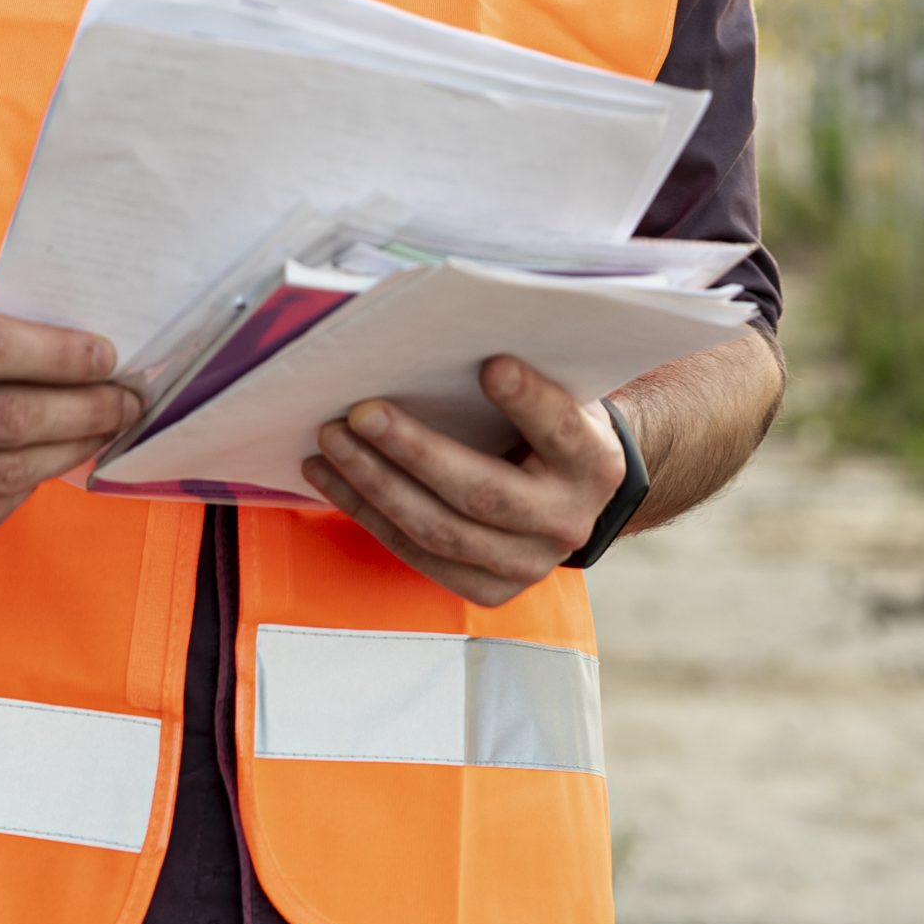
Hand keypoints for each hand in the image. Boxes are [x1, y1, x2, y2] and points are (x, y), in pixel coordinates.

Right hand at [0, 295, 140, 549]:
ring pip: (2, 474)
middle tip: (125, 400)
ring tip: (101, 430)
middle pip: (6, 420)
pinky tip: (46, 462)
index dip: (58, 356)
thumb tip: (85, 350)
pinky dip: (26, 487)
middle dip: (83, 410)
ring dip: (67, 452)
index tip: (108, 356)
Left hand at [300, 356, 624, 605]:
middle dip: (414, 451)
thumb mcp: (555, 391)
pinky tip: (331, 478)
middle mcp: (566, 521)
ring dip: (374, 485)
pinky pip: (418, 555)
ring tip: (330, 443)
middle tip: (360, 413)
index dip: (527, 401)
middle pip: (482, 492)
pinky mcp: (489, 589)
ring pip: (440, 531)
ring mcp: (527, 565)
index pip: (559, 428)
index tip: (491, 365)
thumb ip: (519, 372)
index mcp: (592, 461)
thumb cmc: (546, 421)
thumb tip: (443, 334)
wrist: (571, 492)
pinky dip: (369, 514)